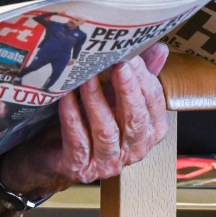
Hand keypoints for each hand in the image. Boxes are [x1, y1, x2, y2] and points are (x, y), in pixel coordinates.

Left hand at [0, 44, 170, 199]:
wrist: (55, 151)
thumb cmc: (92, 118)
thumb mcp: (116, 94)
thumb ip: (139, 74)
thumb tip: (160, 49)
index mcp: (150, 132)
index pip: (155, 105)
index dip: (145, 80)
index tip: (132, 57)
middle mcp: (133, 151)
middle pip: (135, 120)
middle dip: (127, 90)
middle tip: (118, 64)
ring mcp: (107, 163)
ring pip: (107, 132)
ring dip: (97, 101)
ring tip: (88, 77)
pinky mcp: (79, 168)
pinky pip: (78, 141)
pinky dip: (72, 117)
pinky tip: (67, 96)